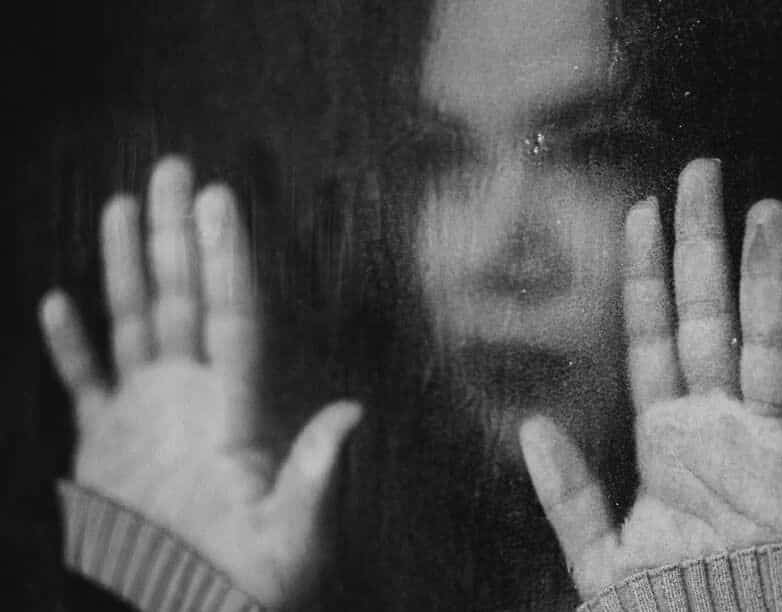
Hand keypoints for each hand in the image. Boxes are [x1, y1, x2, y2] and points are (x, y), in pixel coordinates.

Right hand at [40, 156, 360, 606]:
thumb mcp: (296, 538)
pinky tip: (56, 303)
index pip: (234, 318)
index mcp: (239, 410)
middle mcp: (195, 397)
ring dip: (127, 266)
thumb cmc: (258, 585)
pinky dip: (69, 347)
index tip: (221, 202)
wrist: (198, 611)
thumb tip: (353, 414)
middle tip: (174, 169)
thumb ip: (317, 476)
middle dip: (178, 235)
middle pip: (186, 299)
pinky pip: (83, 382)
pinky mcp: (104, 446)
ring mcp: (148, 416)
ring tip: (122, 206)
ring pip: (137, 322)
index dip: (228, 260)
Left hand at [519, 159, 781, 598]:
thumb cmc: (671, 606)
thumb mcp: (603, 554)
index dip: (646, 275)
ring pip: (771, 347)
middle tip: (702, 174)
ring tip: (768, 215)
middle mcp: (720, 427)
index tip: (639, 212)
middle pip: (711, 319)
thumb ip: (568, 495)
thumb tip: (530, 428)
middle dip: (703, 247)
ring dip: (770, 281)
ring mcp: (772, 449)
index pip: (655, 335)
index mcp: (668, 438)